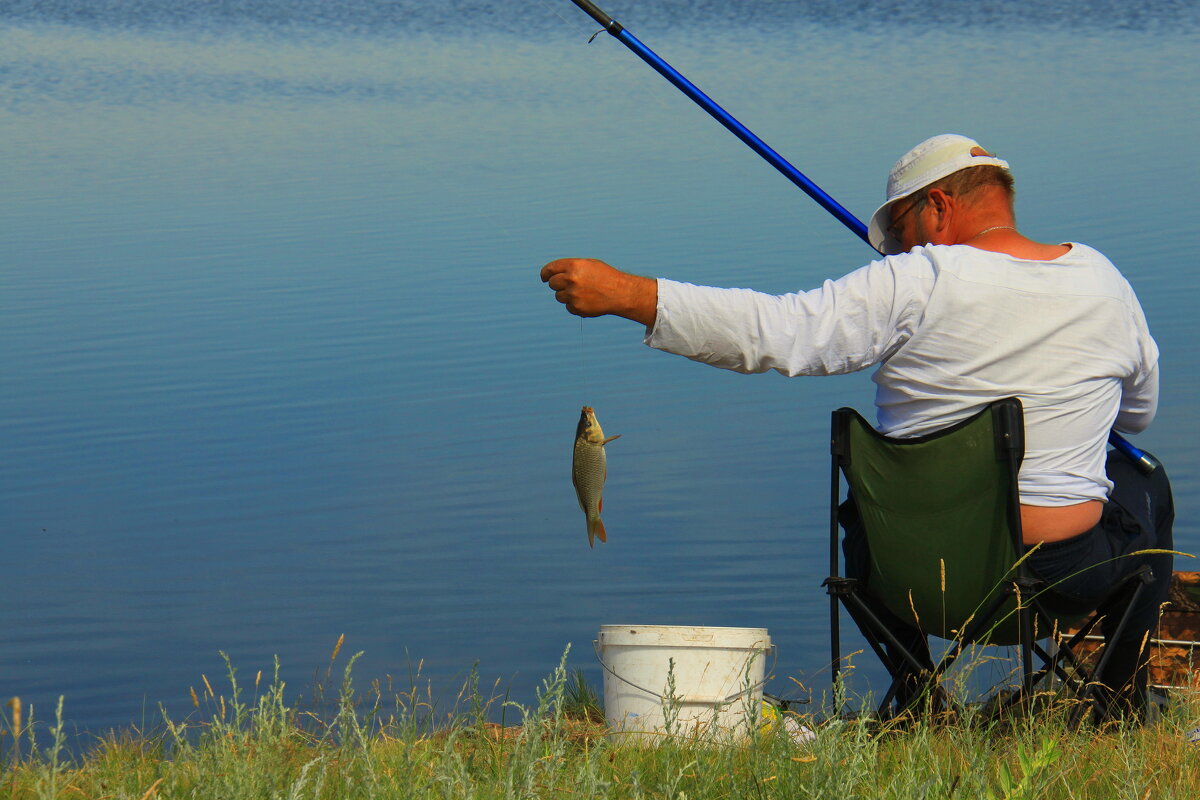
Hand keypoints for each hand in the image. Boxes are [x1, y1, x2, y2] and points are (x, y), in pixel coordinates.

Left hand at [540, 258, 656, 324]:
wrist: (620, 293)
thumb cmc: (605, 276)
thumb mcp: (588, 265)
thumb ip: (570, 267)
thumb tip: (552, 273)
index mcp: (573, 266)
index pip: (550, 269)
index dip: (545, 274)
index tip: (544, 278)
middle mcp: (571, 279)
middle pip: (552, 284)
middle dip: (557, 285)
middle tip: (569, 285)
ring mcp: (573, 295)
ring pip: (559, 296)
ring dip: (567, 295)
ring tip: (583, 293)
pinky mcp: (576, 308)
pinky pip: (568, 307)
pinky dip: (575, 305)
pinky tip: (588, 301)